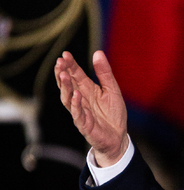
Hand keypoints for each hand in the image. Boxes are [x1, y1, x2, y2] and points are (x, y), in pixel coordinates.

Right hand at [55, 50, 128, 166]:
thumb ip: (104, 72)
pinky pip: (78, 115)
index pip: (76, 75)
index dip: (70, 65)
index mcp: (87, 90)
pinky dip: (76, 105)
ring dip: (65, 87)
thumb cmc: (113, 113)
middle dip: (63, 73)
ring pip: (68, 99)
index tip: (65, 54)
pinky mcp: (85, 125)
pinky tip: (76, 95)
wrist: (118, 137)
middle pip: (68, 85)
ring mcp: (81, 112)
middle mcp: (81, 100)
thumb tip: (97, 52)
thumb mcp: (112, 88)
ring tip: (64, 75)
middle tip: (59, 62)